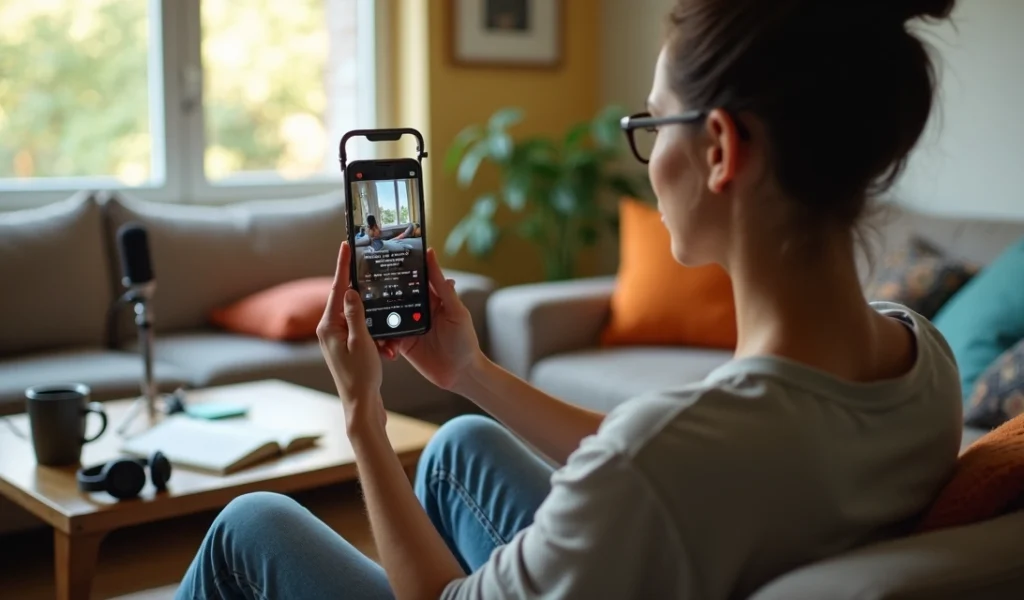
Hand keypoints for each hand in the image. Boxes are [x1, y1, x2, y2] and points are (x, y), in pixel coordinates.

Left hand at [318, 241, 385, 430]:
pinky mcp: (348, 348)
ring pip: (360, 317)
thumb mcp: (361, 341)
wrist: (361, 406)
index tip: (345, 245)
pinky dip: (377, 336)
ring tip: (386, 339)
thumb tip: (350, 290)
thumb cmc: (360, 376)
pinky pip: (365, 332)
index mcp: (328, 326)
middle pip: (348, 300)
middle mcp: (330, 330)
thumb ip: (355, 314)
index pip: (336, 288)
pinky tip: (388, 348)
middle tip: (374, 273)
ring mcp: (338, 339)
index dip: (342, 265)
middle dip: (366, 295)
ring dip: (376, 323)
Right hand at [377, 248, 482, 391]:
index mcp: (431, 298)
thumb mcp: (456, 310)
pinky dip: (380, 337)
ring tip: (362, 310)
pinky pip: (387, 336)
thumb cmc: (465, 341)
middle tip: (363, 283)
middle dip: (380, 291)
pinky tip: (377, 338)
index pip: (413, 278)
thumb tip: (431, 255)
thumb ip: (441, 286)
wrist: (461, 374)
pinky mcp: (402, 343)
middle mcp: (418, 310)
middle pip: (396, 295)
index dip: (400, 267)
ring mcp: (408, 326)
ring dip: (377, 314)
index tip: (382, 255)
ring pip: (387, 315)